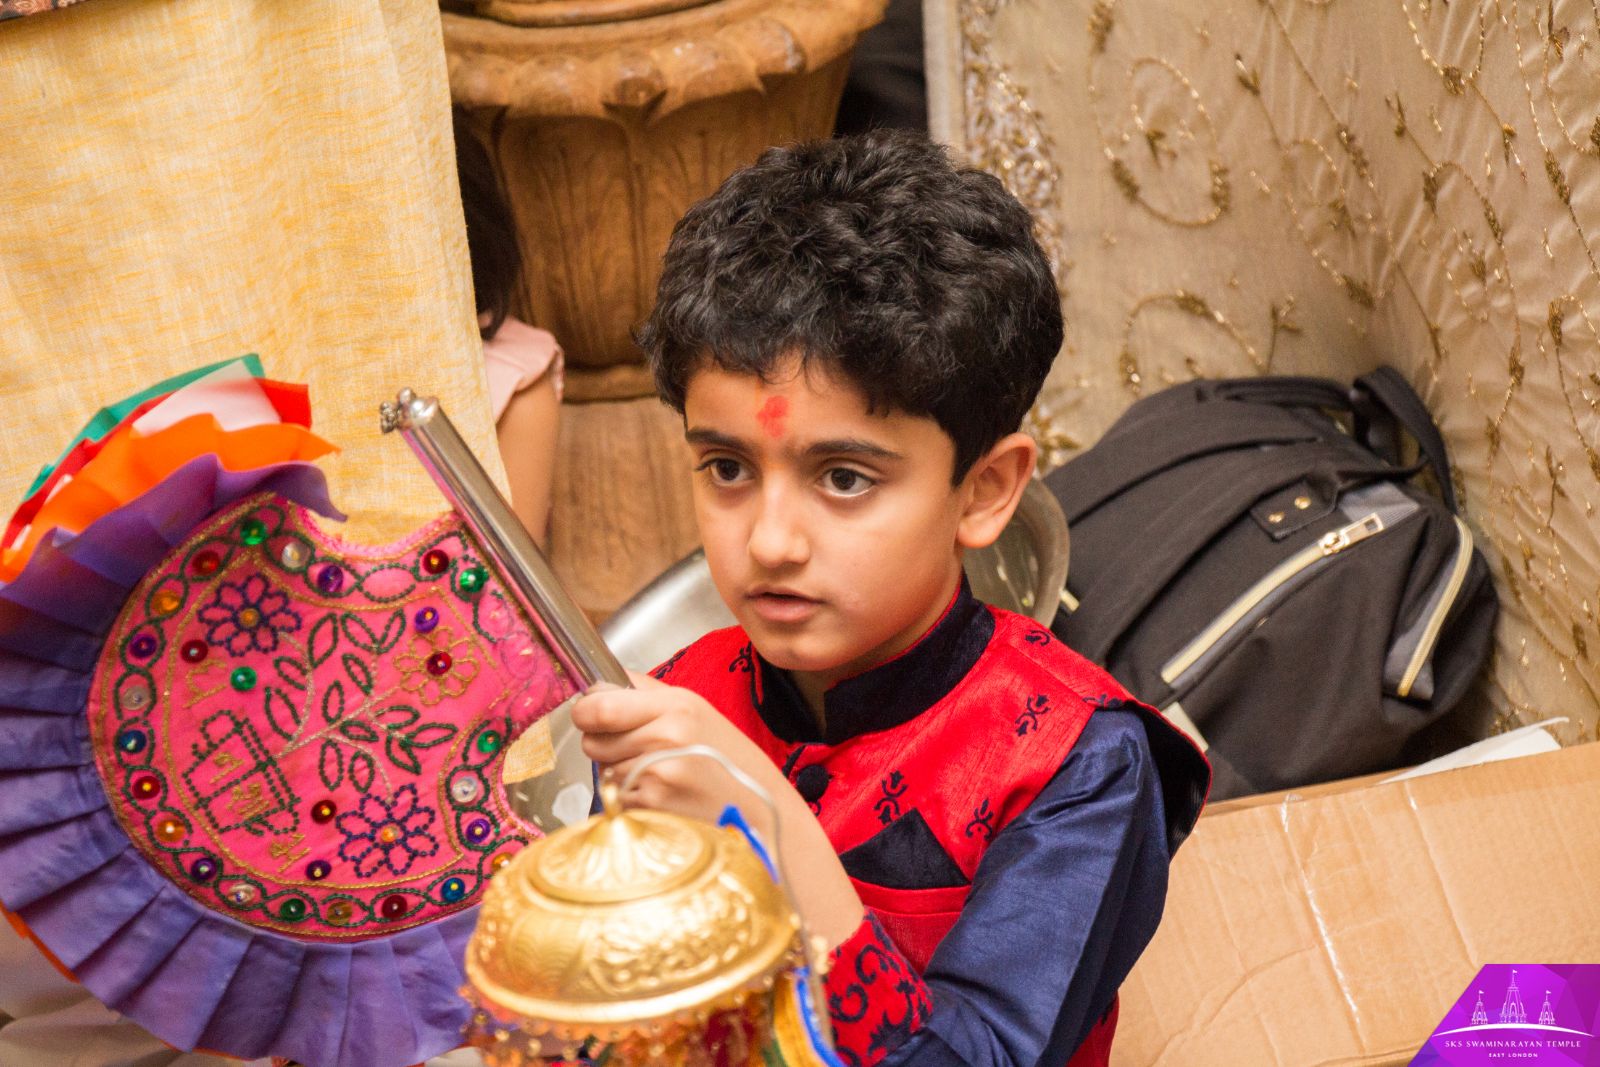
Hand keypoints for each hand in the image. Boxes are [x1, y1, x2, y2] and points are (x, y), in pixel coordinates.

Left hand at [570, 671, 863, 948]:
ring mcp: (658, 776)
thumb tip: (598, 684)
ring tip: (661, 777)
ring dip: (621, 775)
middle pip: (593, 740)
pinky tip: (663, 800)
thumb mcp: (697, 711)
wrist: (763, 814)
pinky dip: (630, 802)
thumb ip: (645, 693)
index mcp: (676, 706)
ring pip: (603, 772)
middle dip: (606, 746)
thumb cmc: (730, 762)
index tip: (592, 716)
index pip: (598, 704)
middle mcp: (665, 737)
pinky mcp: (653, 810)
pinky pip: (616, 801)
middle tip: (640, 751)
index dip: (587, 712)